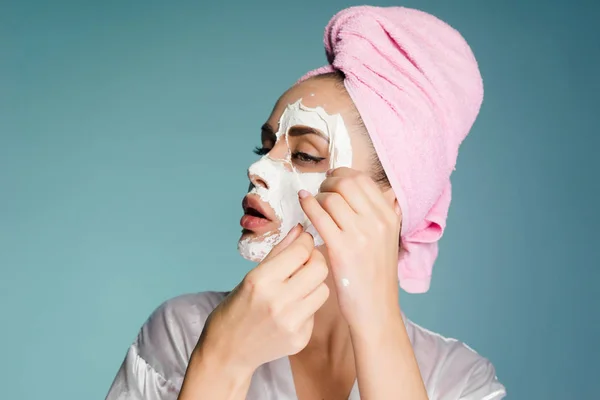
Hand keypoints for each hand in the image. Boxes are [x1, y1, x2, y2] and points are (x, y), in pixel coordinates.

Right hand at [196, 225, 329, 373]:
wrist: (227, 351)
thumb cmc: (236, 309)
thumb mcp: (251, 276)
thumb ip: (279, 252)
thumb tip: (300, 230)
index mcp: (261, 281)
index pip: (300, 251)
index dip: (306, 242)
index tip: (304, 241)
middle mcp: (277, 302)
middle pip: (319, 269)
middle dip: (315, 260)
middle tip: (306, 261)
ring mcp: (291, 323)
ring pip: (323, 290)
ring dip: (314, 284)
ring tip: (298, 286)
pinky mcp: (300, 339)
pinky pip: (316, 312)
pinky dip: (307, 306)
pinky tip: (291, 310)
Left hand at [298, 167, 401, 328]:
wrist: (376, 310)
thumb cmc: (377, 276)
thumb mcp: (390, 240)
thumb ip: (387, 214)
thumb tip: (387, 191)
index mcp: (390, 217)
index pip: (363, 180)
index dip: (343, 175)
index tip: (332, 182)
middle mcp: (378, 222)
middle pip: (346, 183)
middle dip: (328, 182)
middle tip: (320, 192)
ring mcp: (360, 234)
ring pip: (330, 197)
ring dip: (316, 196)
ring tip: (312, 204)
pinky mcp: (341, 248)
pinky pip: (319, 215)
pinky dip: (307, 205)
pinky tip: (303, 205)